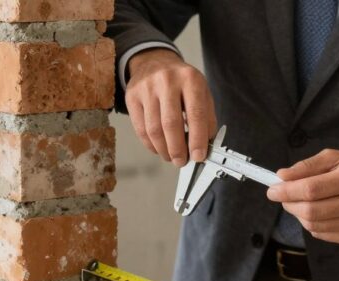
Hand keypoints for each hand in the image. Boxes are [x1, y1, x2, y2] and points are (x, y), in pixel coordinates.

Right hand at [126, 48, 217, 166]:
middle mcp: (167, 80)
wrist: (154, 62)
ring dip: (163, 150)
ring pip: (154, 129)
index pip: (196, 114)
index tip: (198, 156)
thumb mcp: (201, 91)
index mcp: (190, 79)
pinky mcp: (132, 96)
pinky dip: (151, 144)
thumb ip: (206, 117)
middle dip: (178, 149)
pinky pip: (140, 128)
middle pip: (171, 124)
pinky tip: (159, 148)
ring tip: (171, 156)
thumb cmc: (181, 82)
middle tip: (181, 161)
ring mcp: (147, 88)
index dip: (197, 139)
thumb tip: (204, 145)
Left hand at [267, 150, 338, 244]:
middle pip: (310, 211)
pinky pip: (321, 233)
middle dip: (289, 203)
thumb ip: (307, 166)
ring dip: (298, 214)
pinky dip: (311, 223)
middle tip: (283, 196)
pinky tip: (318, 211)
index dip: (287, 191)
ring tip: (301, 202)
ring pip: (313, 225)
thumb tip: (282, 176)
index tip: (272, 190)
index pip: (311, 189)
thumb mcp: (335, 157)